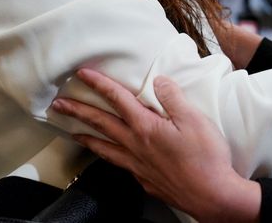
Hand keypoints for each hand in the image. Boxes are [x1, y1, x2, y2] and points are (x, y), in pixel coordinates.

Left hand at [52, 69, 260, 222]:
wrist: (212, 195)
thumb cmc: (205, 158)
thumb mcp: (194, 119)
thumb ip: (173, 98)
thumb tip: (159, 81)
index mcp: (146, 127)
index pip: (118, 100)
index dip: (99, 85)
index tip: (82, 75)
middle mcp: (136, 146)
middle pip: (101, 125)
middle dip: (78, 112)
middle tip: (59, 105)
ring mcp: (138, 165)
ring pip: (105, 148)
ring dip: (86, 138)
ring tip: (73, 133)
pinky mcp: (145, 180)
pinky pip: (119, 165)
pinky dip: (108, 158)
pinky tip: (110, 158)